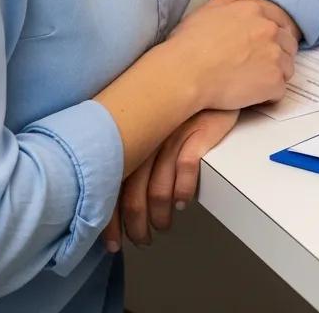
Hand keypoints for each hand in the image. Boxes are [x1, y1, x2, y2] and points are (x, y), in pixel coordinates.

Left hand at [100, 109, 239, 249]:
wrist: (207, 74)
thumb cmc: (175, 108)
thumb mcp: (148, 129)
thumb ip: (133, 158)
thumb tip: (119, 200)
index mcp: (129, 141)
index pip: (112, 189)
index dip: (110, 222)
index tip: (112, 243)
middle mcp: (147, 141)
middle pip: (135, 196)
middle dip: (137, 225)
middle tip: (143, 239)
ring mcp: (172, 137)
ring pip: (160, 189)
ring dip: (161, 216)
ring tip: (164, 226)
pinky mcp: (198, 132)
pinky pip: (187, 168)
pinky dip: (184, 190)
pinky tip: (183, 203)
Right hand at [165, 0, 298, 110]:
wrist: (184, 73)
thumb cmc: (188, 45)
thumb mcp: (205, 12)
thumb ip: (226, 0)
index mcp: (255, 11)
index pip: (280, 22)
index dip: (273, 38)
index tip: (263, 48)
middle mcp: (269, 30)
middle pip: (288, 45)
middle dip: (277, 56)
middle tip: (258, 69)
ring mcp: (274, 55)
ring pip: (287, 67)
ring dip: (274, 76)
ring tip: (253, 84)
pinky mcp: (273, 80)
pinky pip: (279, 90)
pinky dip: (268, 96)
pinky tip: (251, 97)